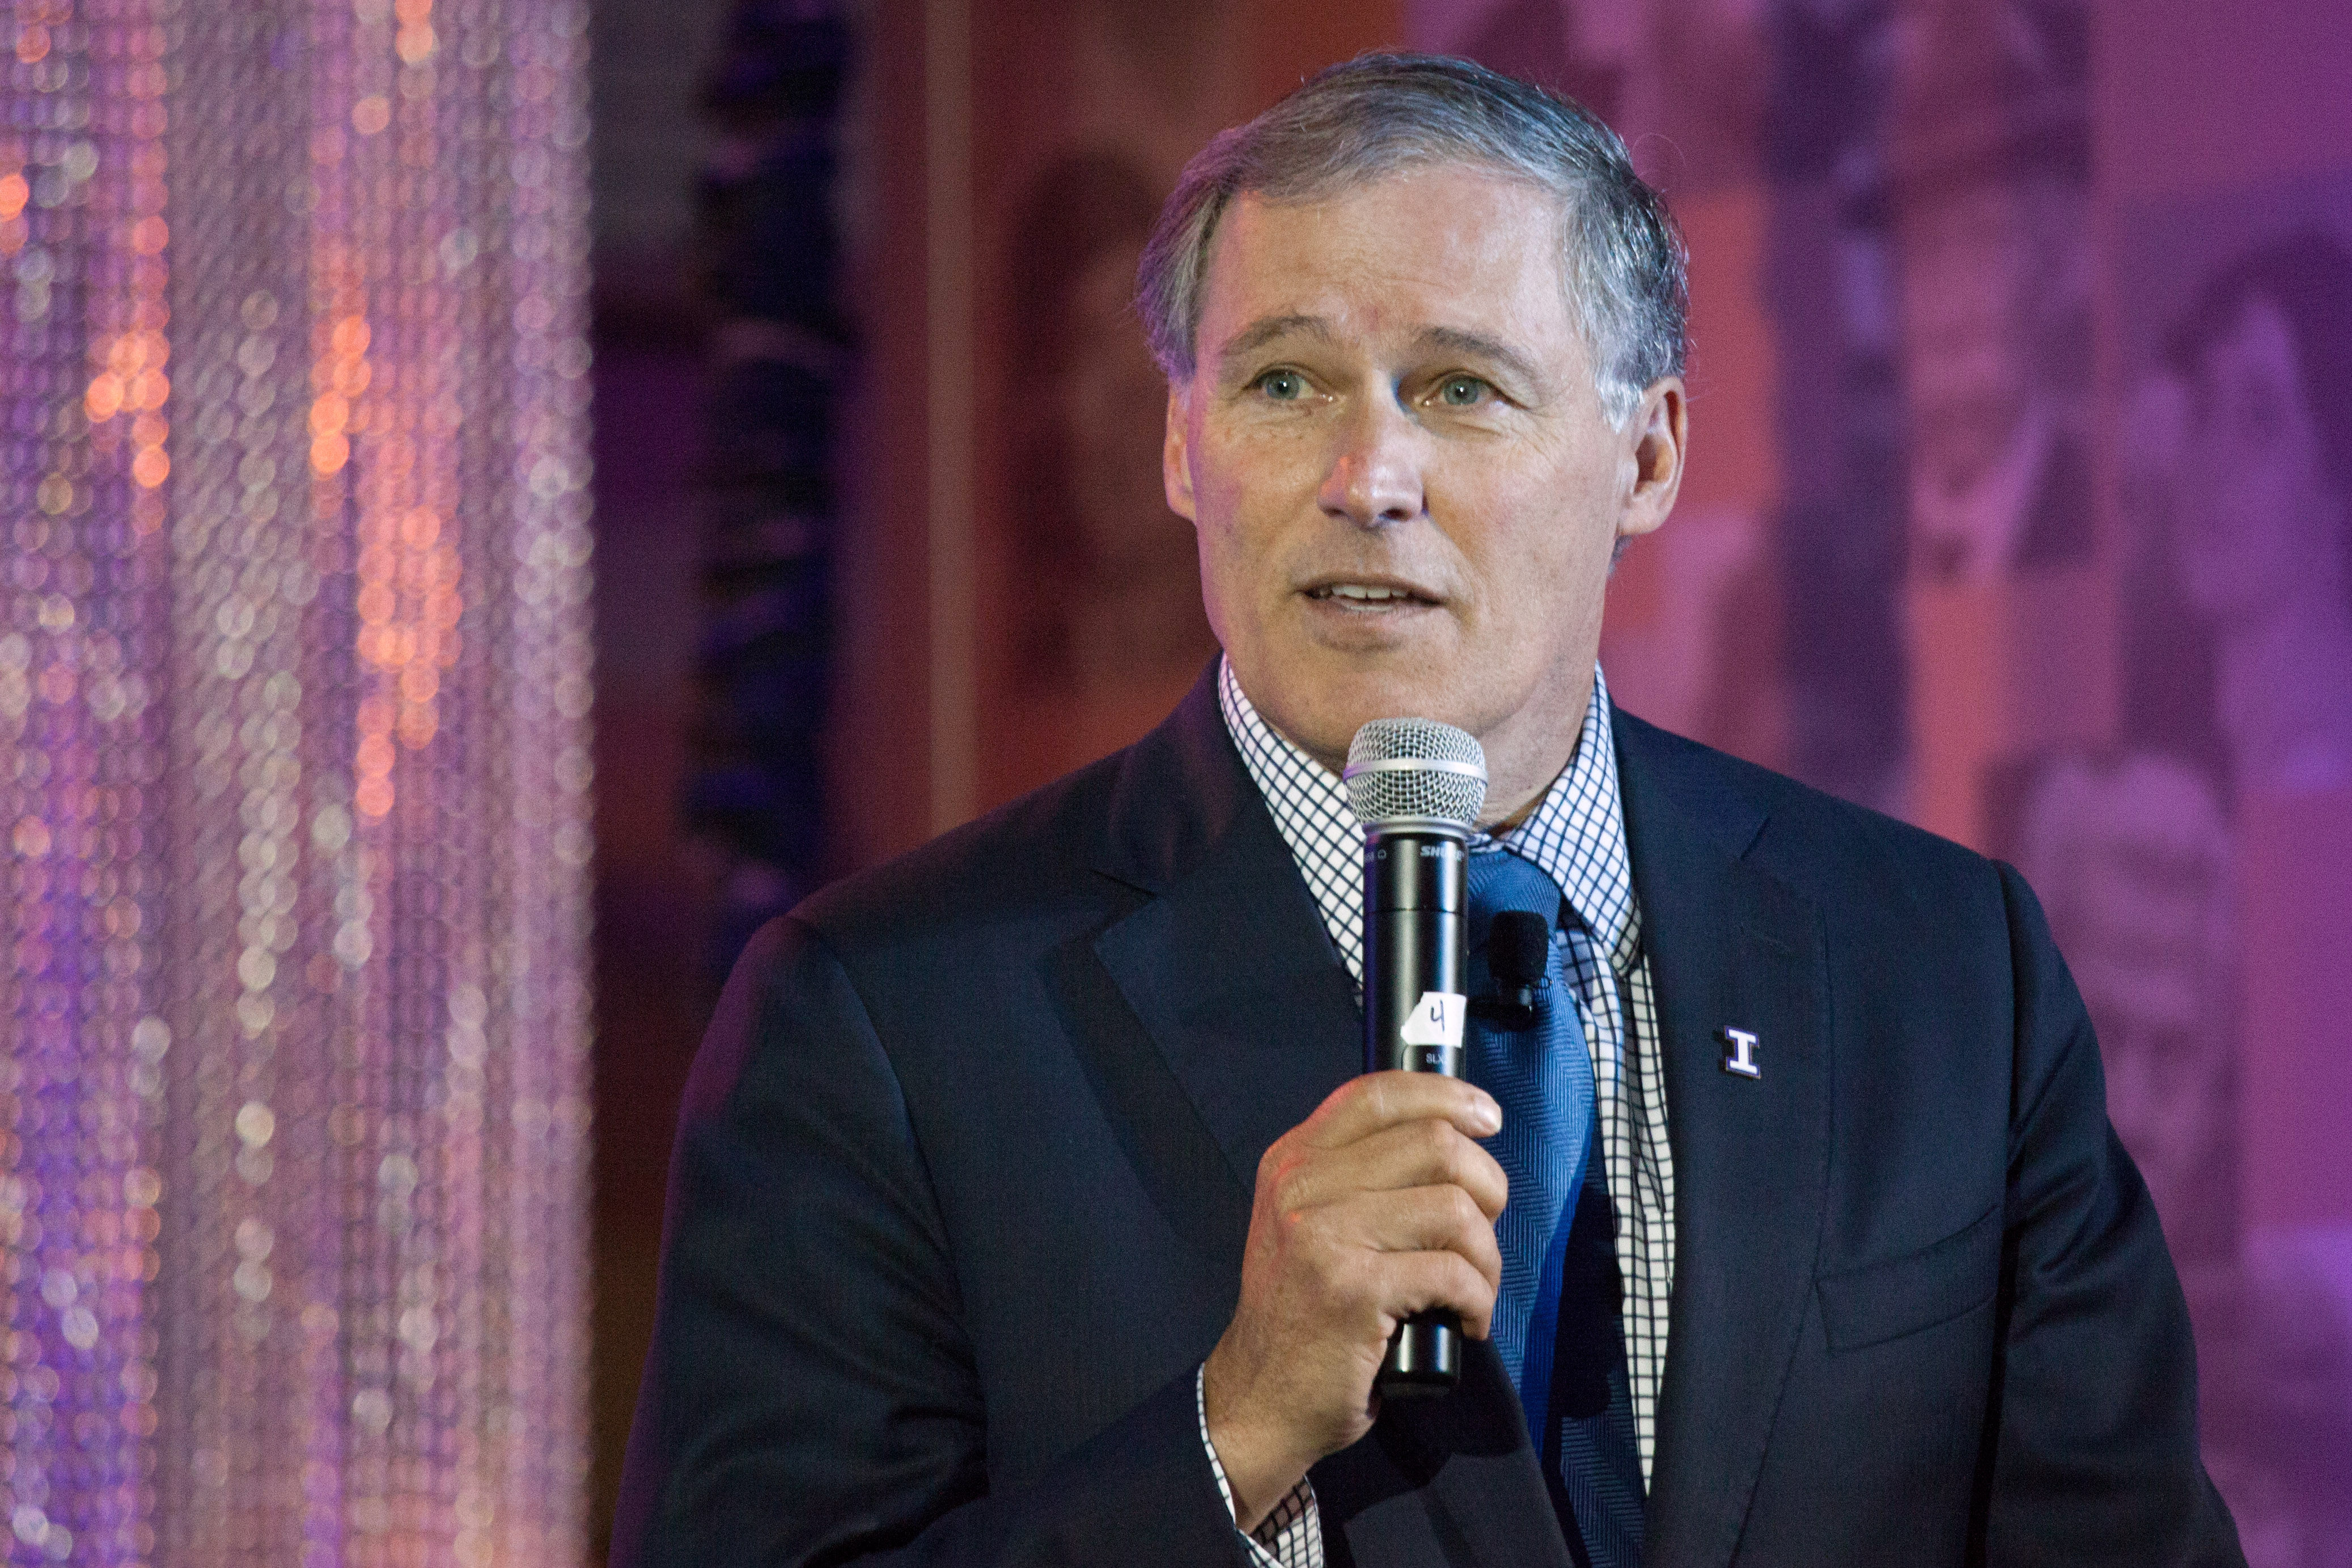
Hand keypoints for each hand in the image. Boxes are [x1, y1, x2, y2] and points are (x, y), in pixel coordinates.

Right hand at [1201, 1072, 1505, 1530]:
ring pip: (1454, 1208)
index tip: (1486, 1118)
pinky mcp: (1353, 1289)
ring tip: (1474, 1289)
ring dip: (1487, 1256)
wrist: (1261, 1399)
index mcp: (1293, 1160)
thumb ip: (1358, 1176)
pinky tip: (1466, 1321)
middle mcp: (1301, 1186)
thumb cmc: (1304, 1315)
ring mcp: (1323, 1235)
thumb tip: (1454, 1138)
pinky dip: (1478, 1300)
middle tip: (1481, 1235)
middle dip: (1486, 1187)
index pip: (1379, 1093)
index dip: (1446, 1095)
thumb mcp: (1309, 1223)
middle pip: (1435, 1143)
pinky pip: (1453, 1271)